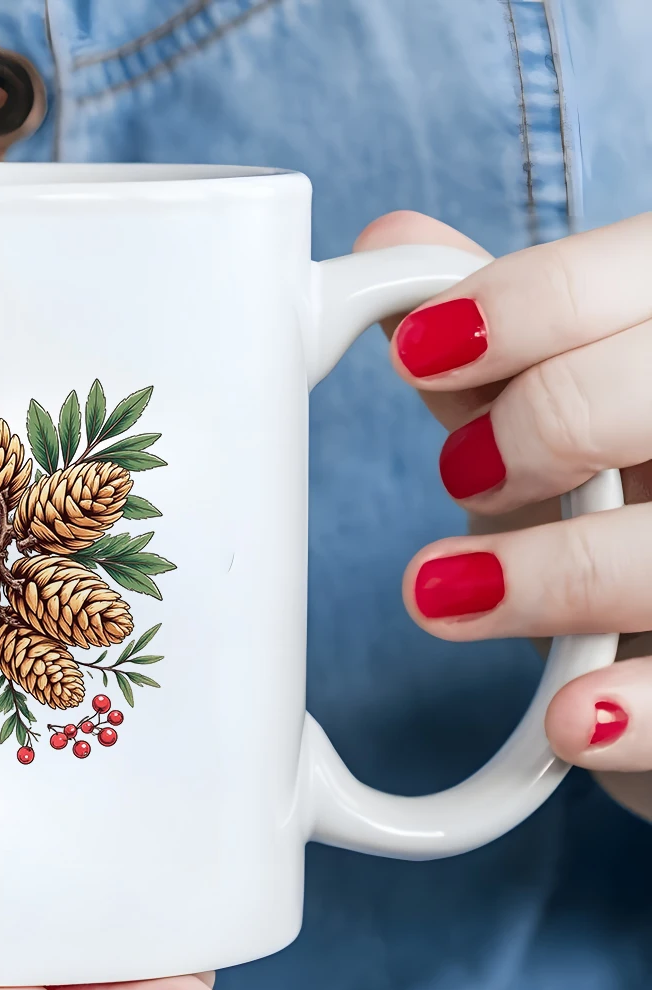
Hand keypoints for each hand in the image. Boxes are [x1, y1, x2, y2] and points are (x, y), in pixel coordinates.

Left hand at [354, 211, 651, 787]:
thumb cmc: (617, 511)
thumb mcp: (562, 417)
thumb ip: (498, 340)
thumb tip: (388, 245)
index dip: (533, 301)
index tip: (421, 351)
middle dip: (556, 418)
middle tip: (467, 475)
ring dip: (563, 571)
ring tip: (443, 594)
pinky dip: (644, 712)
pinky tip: (570, 718)